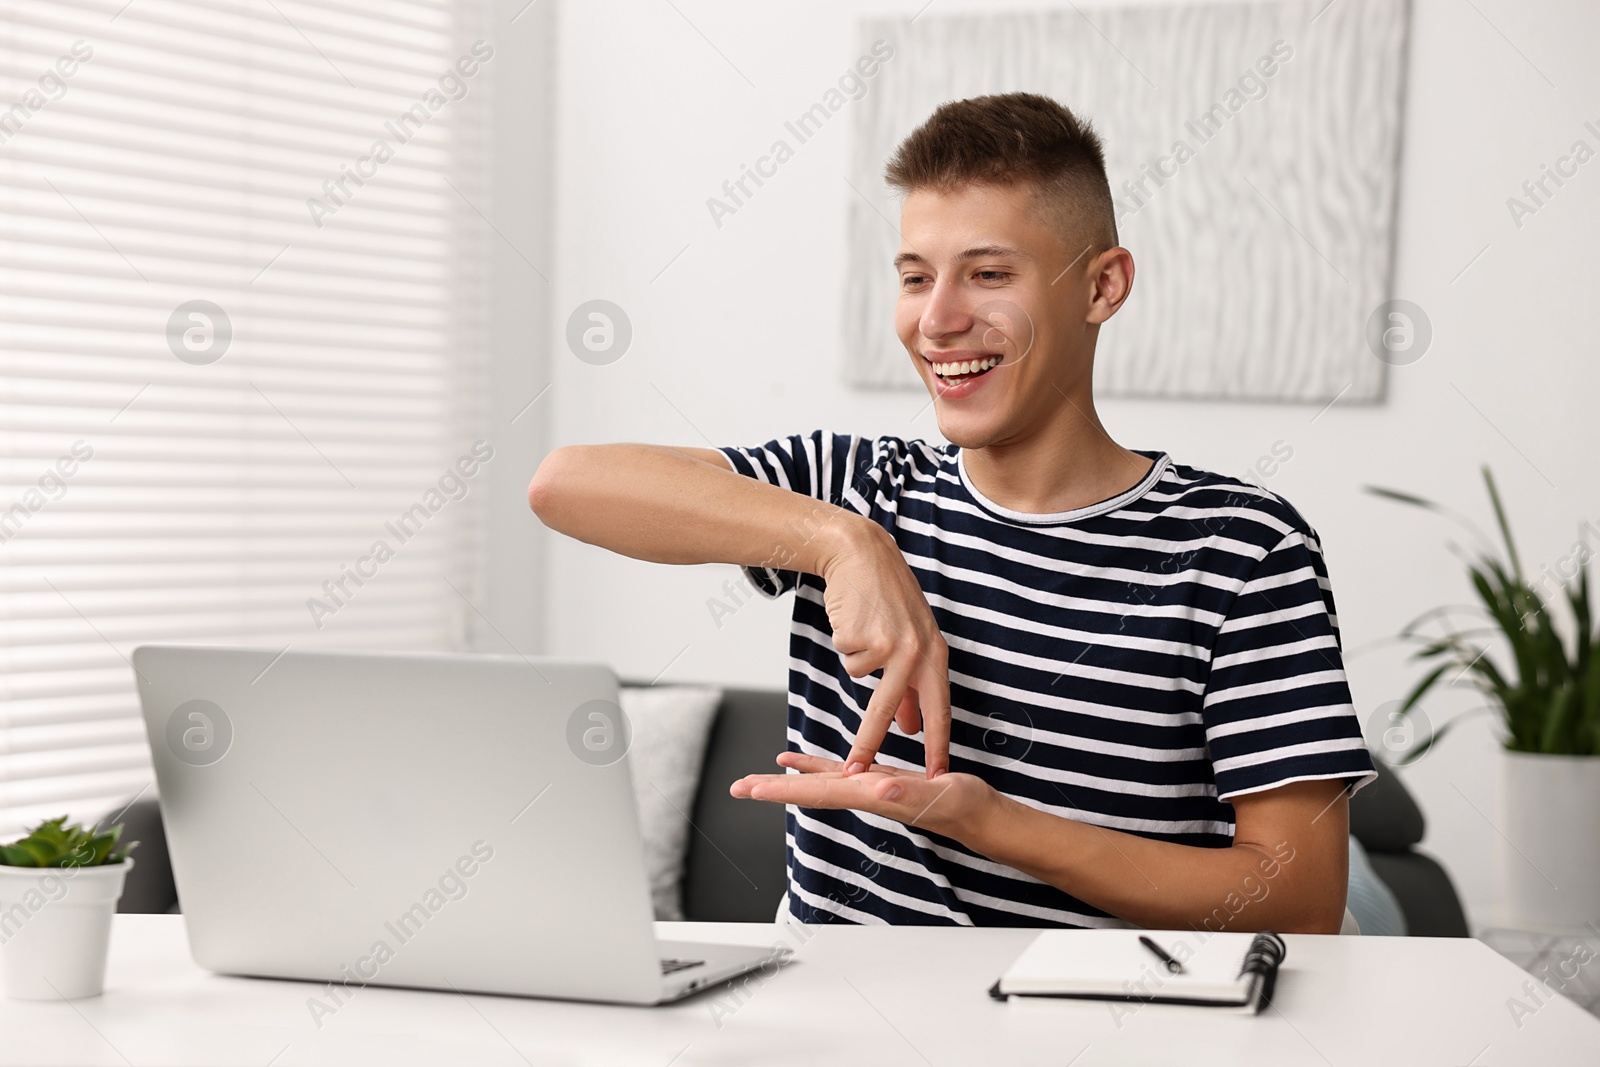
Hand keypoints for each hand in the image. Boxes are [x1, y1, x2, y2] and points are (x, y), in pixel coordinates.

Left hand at [729, 752, 994, 841]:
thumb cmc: (962, 806)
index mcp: (869, 796)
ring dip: (786, 780)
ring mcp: (867, 788)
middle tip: (737, 787)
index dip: (781, 790)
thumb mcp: (937, 796)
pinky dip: (813, 765)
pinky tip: (796, 760)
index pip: (816, 792)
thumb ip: (908, 794)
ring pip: (817, 782)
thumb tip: (879, 789)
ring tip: (757, 777)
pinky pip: (835, 770)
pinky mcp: (876, 779)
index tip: (751, 790)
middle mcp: (862, 795)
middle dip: (771, 789)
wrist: (978, 814)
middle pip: (807, 791)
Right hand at [818, 520, 950, 777]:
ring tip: (866, 626)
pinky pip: (846, 658)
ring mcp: (888, 645)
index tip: (937, 778)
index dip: (936, 745)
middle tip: (858, 773)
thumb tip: (908, 728)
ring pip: (860, 679)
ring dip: (857, 657)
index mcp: (936, 655)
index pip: (939, 709)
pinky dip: (845, 642)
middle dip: (869, 744)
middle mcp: (916, 652)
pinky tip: (855, 618)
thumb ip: (912, 685)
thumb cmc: (887, 599)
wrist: (862, 554)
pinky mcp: (860, 636)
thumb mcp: (911, 640)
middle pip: (889, 710)